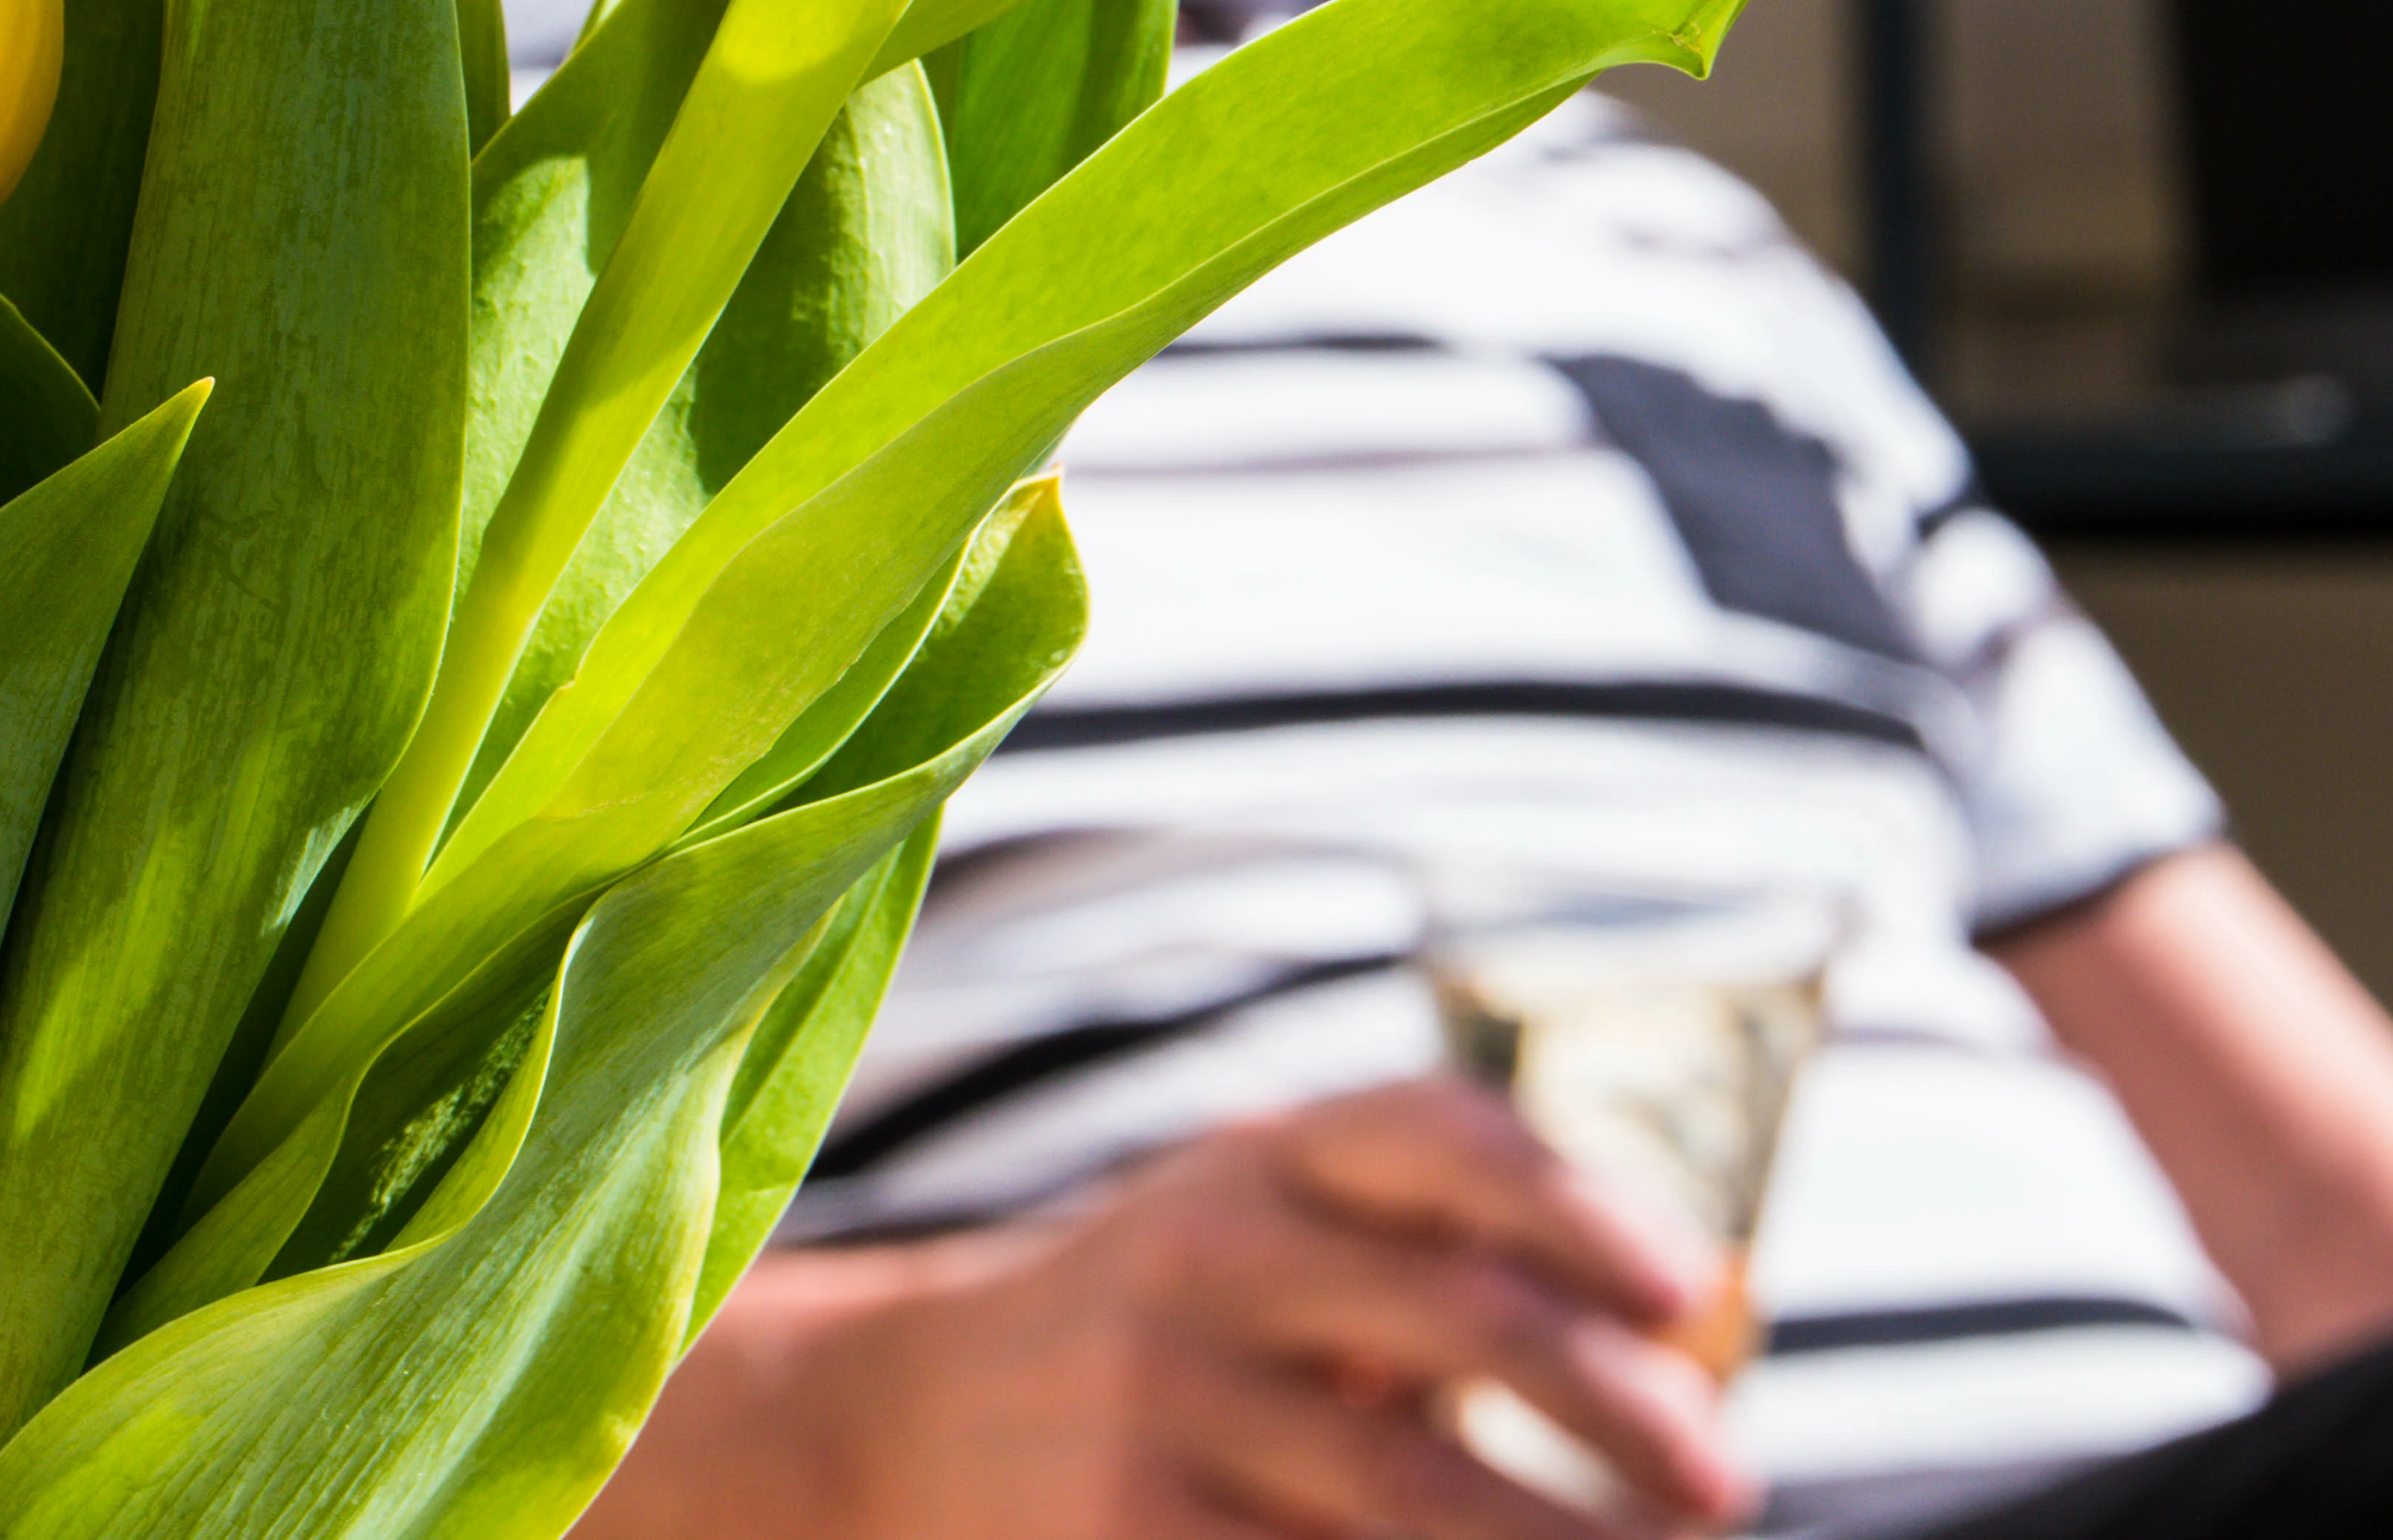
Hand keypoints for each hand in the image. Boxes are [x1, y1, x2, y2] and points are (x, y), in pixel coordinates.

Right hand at [582, 1076, 1754, 1539]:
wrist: (917, 1413)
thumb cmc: (1171, 1328)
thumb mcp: (1265, 1229)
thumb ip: (1429, 1250)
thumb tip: (1683, 1341)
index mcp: (1262, 1161)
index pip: (1438, 1139)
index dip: (1581, 1206)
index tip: (1690, 1292)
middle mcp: (1208, 1253)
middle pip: (1464, 1322)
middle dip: (1624, 1412)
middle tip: (1723, 1485)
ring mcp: (1161, 1397)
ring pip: (1414, 1493)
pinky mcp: (1127, 1528)